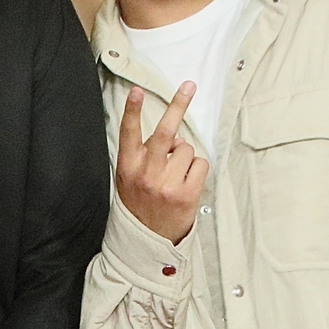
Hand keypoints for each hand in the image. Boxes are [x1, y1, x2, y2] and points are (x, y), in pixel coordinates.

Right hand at [114, 82, 207, 242]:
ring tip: (176, 175)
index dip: (132, 110)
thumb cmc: (140, 205)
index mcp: (128, 167)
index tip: (137, 91)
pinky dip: (197, 170)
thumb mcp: (130, 179)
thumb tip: (175, 138)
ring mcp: (167, 184)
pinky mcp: (186, 194)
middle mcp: (146, 173)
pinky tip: (187, 183)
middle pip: (165, 132)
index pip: (128, 133)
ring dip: (186, 157)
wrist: (147, 242)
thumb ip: (145, 156)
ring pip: (187, 149)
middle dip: (178, 105)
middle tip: (189, 86)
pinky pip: (200, 164)